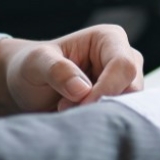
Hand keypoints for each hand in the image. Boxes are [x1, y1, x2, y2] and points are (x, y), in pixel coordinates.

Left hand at [0, 26, 143, 116]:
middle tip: (66, 106)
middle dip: (101, 103)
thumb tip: (82, 89)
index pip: (124, 66)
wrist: (27, 86)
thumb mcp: (35, 63)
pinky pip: (122, 117)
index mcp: (108, 38)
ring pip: (129, 105)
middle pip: (132, 88)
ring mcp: (125, 82)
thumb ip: (57, 71)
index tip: (79, 104)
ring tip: (67, 108)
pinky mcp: (120, 102)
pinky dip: (99, 121)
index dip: (106, 89)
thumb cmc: (32, 67)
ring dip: (98, 114)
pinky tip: (77, 117)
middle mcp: (124, 57)